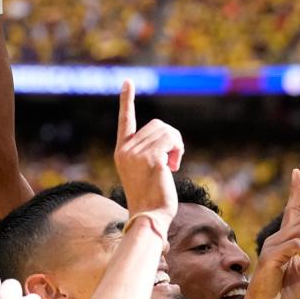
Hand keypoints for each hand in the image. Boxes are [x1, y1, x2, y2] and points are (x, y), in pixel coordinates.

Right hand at [113, 79, 183, 228]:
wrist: (149, 216)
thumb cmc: (151, 199)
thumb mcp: (145, 172)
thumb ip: (149, 153)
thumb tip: (168, 142)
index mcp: (121, 152)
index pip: (125, 121)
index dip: (126, 100)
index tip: (127, 82)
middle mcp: (126, 149)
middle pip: (157, 125)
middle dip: (171, 140)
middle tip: (173, 160)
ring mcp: (136, 153)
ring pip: (167, 132)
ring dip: (176, 147)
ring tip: (172, 165)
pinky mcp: (151, 158)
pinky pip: (172, 140)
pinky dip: (178, 150)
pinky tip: (173, 167)